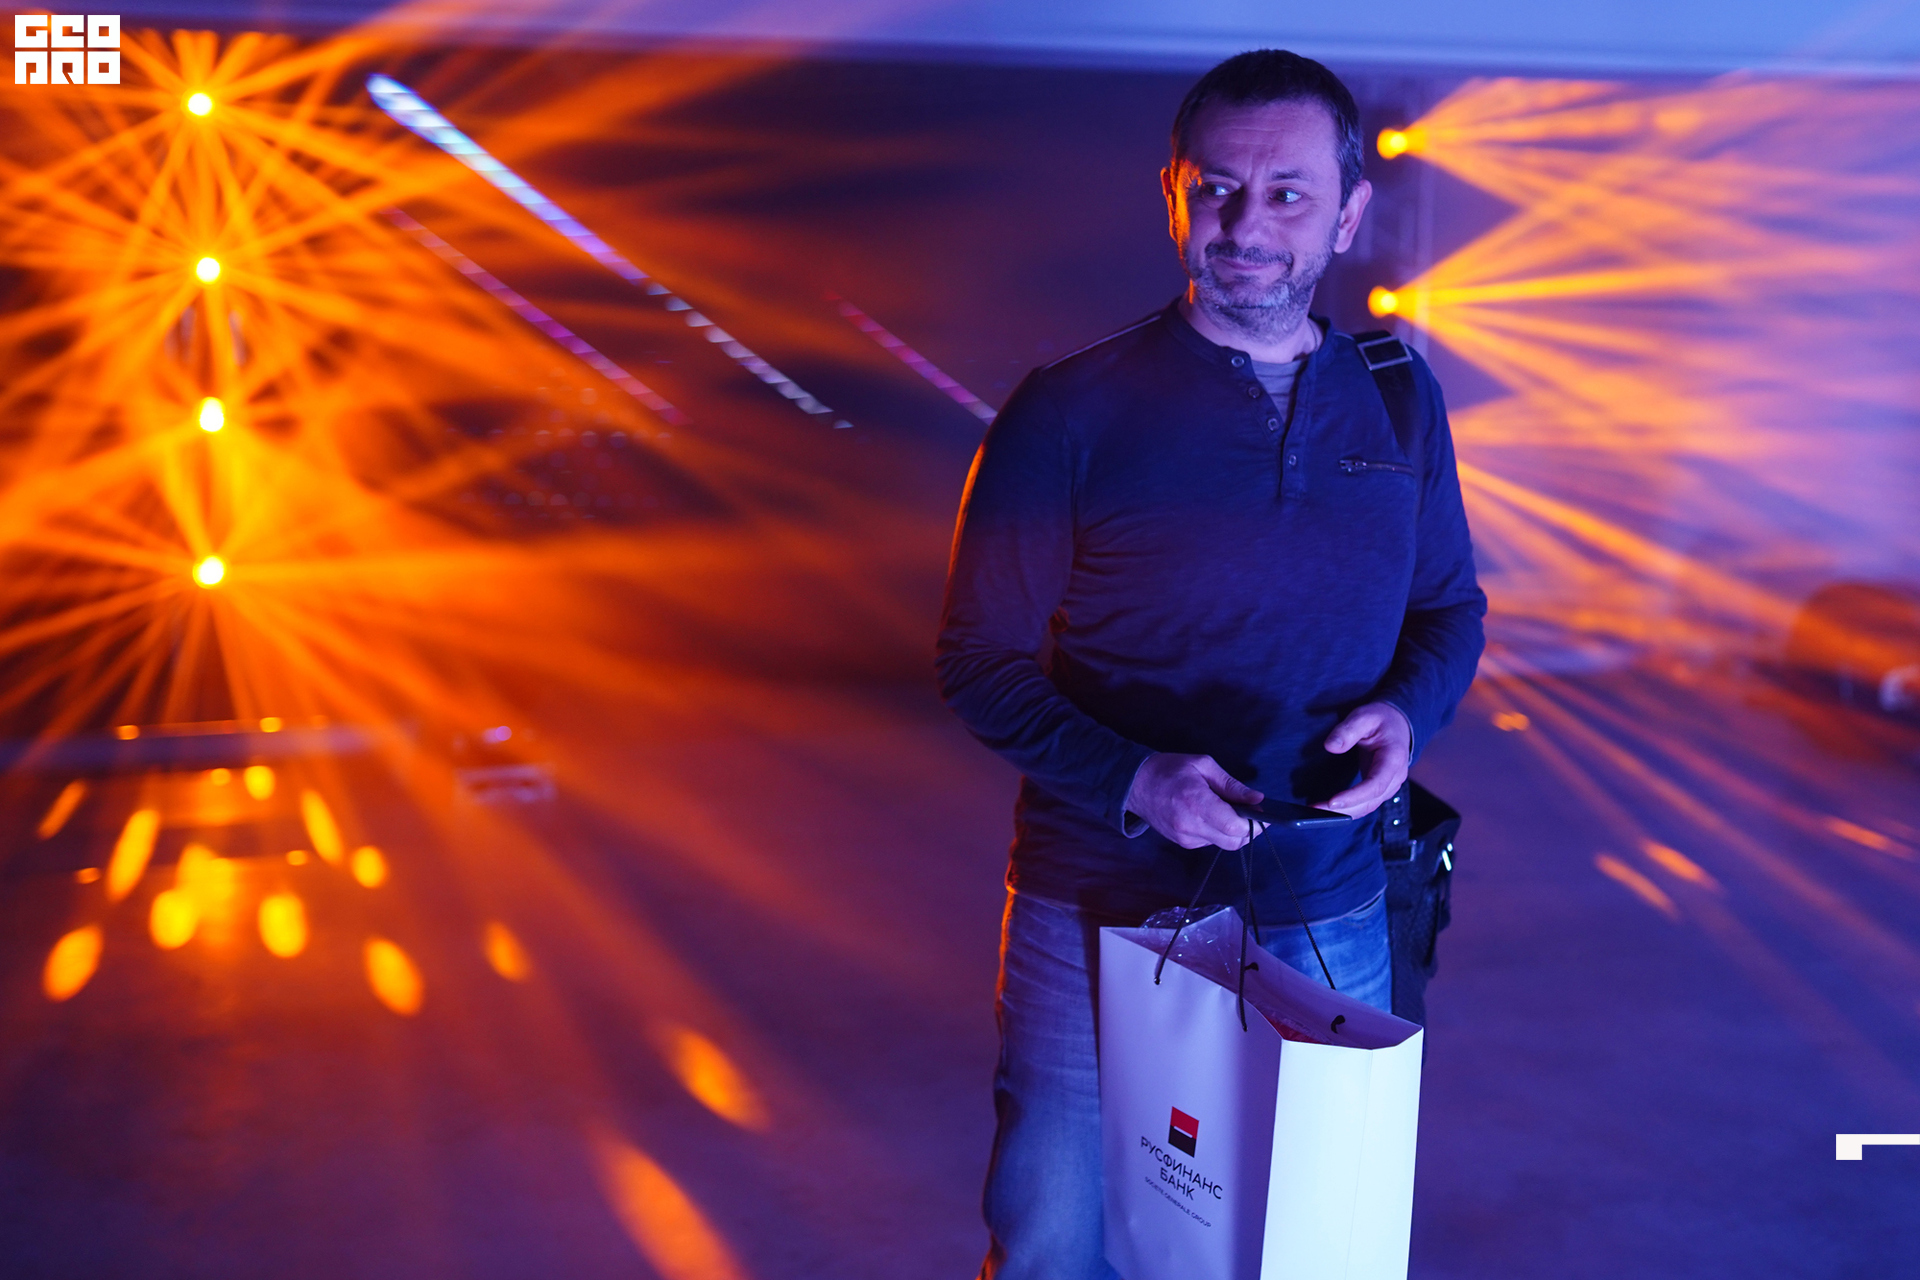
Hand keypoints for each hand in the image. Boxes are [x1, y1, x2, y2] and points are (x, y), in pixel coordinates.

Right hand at [1124, 753, 1266, 849]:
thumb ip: (1231, 785)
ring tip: (1229, 810)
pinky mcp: (1182, 843)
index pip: (1234, 827)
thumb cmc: (1169, 769)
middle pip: (1234, 841)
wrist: (1134, 784)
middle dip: (1249, 829)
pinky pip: (1211, 842)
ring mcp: (1185, 838)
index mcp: (1196, 803)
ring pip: (1224, 844)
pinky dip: (1219, 831)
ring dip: (1234, 830)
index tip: (1263, 811)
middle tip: (1252, 812)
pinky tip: (1212, 815)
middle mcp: (1190, 826)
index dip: (1255, 823)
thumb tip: (1257, 799)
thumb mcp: (1203, 765)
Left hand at [1321, 702, 1411, 817]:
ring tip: (1316, 812)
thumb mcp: (1364, 716)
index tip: (1332, 802)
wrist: (1398, 724)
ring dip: (1343, 813)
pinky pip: (1365, 804)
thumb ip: (1348, 730)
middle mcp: (1395, 777)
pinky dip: (1348, 810)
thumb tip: (1330, 747)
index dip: (1354, 796)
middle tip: (1314, 810)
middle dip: (1343, 810)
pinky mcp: (1379, 789)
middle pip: (1370, 801)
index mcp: (1394, 759)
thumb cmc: (1381, 719)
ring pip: (1367, 807)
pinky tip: (1327, 810)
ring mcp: (1389, 786)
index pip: (1375, 785)